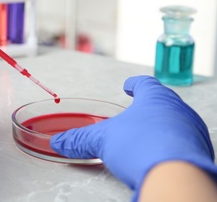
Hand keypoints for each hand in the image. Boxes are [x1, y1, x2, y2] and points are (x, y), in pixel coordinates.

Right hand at [50, 76, 216, 198]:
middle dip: (149, 106)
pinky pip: (184, 143)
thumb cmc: (144, 146)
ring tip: (147, 136)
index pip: (145, 83)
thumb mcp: (103, 140)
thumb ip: (80, 139)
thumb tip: (60, 142)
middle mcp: (178, 110)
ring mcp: (191, 131)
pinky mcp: (199, 152)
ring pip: (176, 122)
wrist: (176, 176)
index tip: (130, 84)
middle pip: (163, 101)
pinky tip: (159, 156)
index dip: (136, 83)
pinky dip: (171, 145)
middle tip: (138, 111)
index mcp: (155, 98)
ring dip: (161, 126)